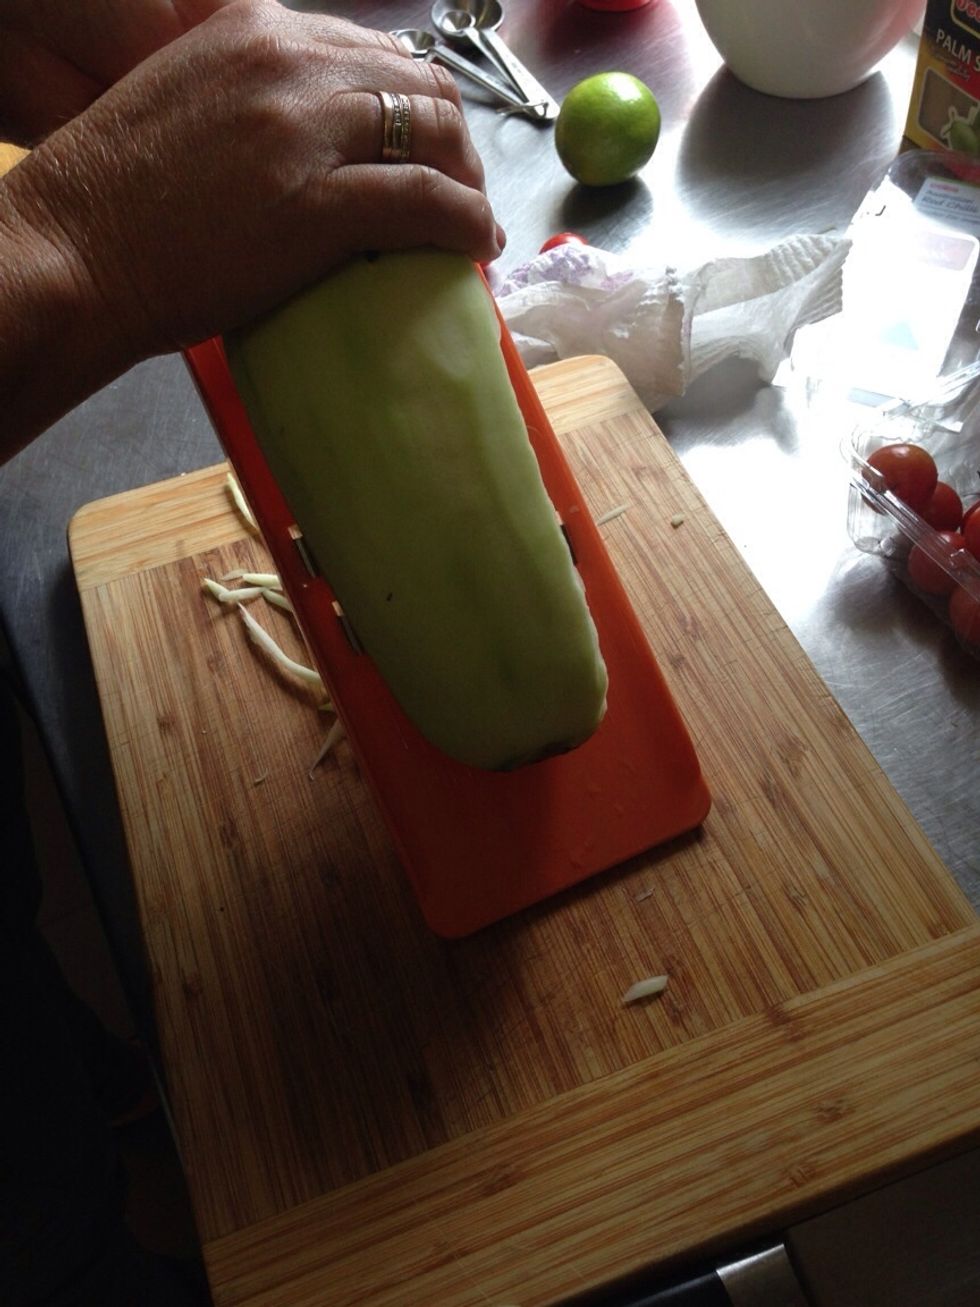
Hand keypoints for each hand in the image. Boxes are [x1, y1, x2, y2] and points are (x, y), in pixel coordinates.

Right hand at [1, 0, 502, 363]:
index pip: (372, 52)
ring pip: (434, 135)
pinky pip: (426, 202)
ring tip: (472, 221)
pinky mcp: (319, 206)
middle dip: (454, 140)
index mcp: (254, 30)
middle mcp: (287, 63)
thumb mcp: (187, 103)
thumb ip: (254, 100)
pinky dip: (465, 222)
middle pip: (418, 85)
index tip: (426, 148)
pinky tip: (476, 245)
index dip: (413, 105)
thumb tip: (311, 137)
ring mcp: (305, 133)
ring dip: (469, 180)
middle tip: (461, 190)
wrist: (72, 251)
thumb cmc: (115, 198)